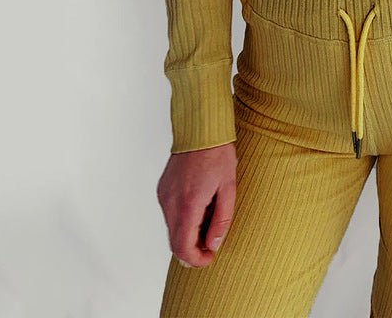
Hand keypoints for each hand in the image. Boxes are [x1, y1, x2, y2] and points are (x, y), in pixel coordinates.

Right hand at [156, 141, 237, 267]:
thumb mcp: (228, 188)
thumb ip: (221, 220)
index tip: (210, 257)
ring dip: (188, 233)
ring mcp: (163, 195)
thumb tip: (213, 244)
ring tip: (209, 216)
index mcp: (188, 204)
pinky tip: (199, 205)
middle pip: (174, 242)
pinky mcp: (162, 189)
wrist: (201, 131)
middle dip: (193, 248)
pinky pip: (170, 214)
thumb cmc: (218, 155)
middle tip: (212, 242)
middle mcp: (170, 202)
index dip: (196, 260)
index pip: (183, 248)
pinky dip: (182, 219)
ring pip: (172, 228)